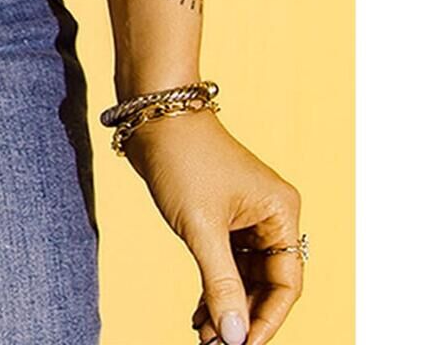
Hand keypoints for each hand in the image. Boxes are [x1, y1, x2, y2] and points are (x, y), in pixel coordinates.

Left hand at [118, 106, 304, 342]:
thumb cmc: (183, 160)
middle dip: (241, 316)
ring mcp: (245, 216)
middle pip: (266, 283)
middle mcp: (269, 215)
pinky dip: (213, 287)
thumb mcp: (202, 228)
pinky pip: (226, 262)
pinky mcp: (221, 215)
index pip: (286, 283)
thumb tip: (234, 337)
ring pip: (243, 277)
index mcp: (280, 212)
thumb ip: (221, 284)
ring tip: (201, 336)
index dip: (266, 320)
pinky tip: (197, 314)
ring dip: (225, 305)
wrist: (152, 115)